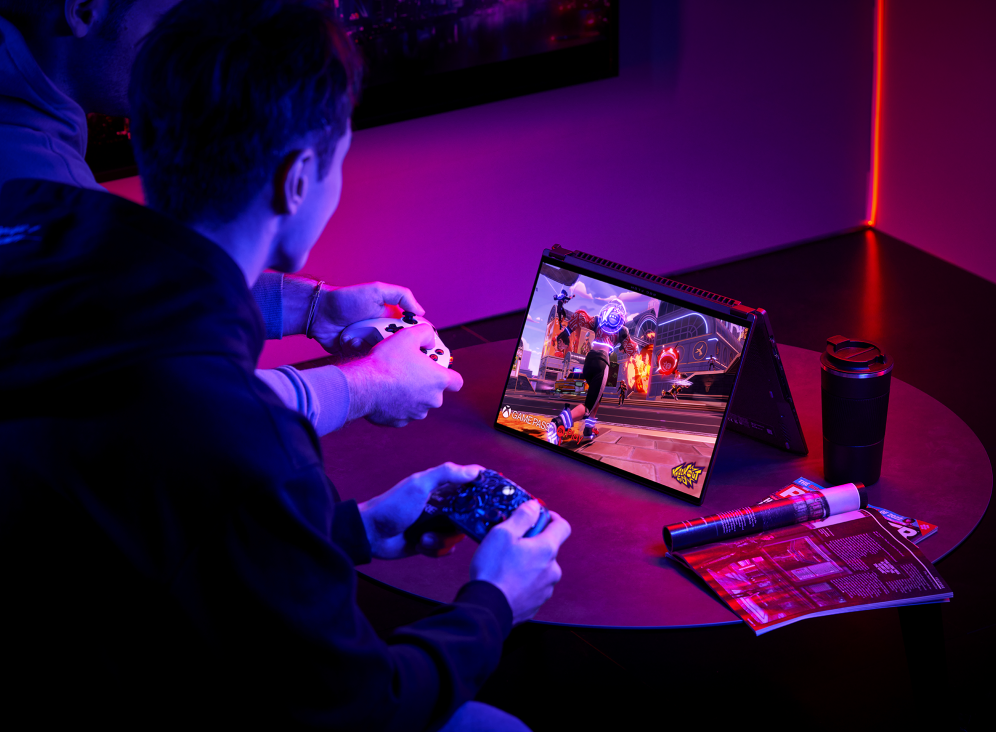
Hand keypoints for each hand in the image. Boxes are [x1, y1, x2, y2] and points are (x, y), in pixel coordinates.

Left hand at [309, 281, 423, 353]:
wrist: (320, 313)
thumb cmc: (348, 299)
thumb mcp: (377, 291)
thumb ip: (401, 296)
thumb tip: (421, 311)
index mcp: (391, 320)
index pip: (411, 332)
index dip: (418, 338)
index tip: (424, 343)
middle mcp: (383, 334)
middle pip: (399, 348)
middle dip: (396, 347)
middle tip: (387, 341)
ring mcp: (370, 346)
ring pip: (383, 357)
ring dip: (375, 349)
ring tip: (364, 338)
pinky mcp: (358, 356)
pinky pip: (365, 361)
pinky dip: (359, 352)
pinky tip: (351, 342)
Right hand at [340, 324, 462, 426]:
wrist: (364, 385)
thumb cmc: (387, 362)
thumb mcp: (408, 336)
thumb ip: (425, 333)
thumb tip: (430, 338)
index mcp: (438, 380)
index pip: (457, 382)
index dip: (450, 375)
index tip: (439, 369)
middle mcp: (432, 400)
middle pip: (434, 391)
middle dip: (424, 382)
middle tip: (409, 370)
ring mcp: (416, 413)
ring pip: (418, 402)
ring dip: (411, 394)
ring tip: (395, 381)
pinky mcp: (401, 421)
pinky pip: (403, 411)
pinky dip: (397, 404)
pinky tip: (386, 393)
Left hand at [358, 462, 482, 559]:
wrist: (371, 534)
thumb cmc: (392, 505)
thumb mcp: (420, 484)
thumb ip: (446, 473)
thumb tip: (475, 470)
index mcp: (440, 488)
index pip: (469, 486)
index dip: (482, 492)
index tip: (493, 499)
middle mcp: (441, 505)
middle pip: (468, 514)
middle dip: (461, 524)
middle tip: (453, 526)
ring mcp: (435, 524)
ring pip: (457, 534)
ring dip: (442, 539)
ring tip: (424, 537)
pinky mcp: (430, 541)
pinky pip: (446, 548)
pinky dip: (435, 549)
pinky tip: (421, 544)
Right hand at [470, 501, 570, 624]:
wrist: (488, 608)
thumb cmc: (494, 571)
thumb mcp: (503, 533)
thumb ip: (522, 516)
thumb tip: (534, 506)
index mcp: (547, 550)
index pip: (562, 526)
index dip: (551, 517)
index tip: (537, 516)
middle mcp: (552, 569)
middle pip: (548, 548)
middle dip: (533, 541)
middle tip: (512, 541)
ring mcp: (546, 588)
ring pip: (540, 567)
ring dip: (528, 562)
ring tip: (505, 563)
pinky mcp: (536, 602)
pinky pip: (533, 584)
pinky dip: (523, 579)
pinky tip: (506, 579)